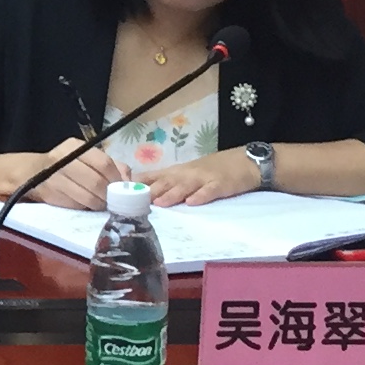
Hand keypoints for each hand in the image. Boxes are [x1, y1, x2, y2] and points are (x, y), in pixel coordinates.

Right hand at [0, 148, 114, 210]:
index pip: (104, 163)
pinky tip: (88, 207)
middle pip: (97, 181)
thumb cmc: (67, 167)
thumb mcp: (87, 159)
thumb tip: (129, 181)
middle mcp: (64, 159)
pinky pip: (76, 204)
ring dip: (99, 204)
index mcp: (75, 146)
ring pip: (88, 196)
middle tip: (114, 201)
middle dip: (109, 195)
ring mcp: (55, 177)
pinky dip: (86, 208)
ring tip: (103, 205)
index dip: (116, 178)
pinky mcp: (50, 193)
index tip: (122, 189)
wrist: (30, 174)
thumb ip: (111, 166)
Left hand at [145, 148, 267, 205]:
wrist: (245, 161)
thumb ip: (166, 181)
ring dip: (171, 194)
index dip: (137, 184)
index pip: (153, 176)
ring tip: (159, 203)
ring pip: (185, 186)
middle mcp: (187, 173)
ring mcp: (204, 178)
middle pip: (166, 182)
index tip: (120, 193)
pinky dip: (201, 196)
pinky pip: (210, 191)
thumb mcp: (187, 173)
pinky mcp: (221, 184)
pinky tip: (192, 202)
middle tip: (134, 202)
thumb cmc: (213, 169)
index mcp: (177, 172)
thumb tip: (141, 191)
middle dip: (150, 191)